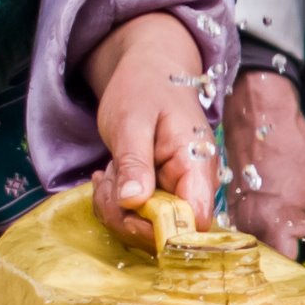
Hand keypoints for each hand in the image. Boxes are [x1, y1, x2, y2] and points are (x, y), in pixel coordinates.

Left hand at [84, 12, 219, 247]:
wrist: (149, 71)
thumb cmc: (145, 87)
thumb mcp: (132, 121)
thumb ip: (135, 162)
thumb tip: (133, 203)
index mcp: (197, 167)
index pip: (194, 221)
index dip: (161, 230)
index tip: (128, 209)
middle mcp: (192, 188)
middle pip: (165, 233)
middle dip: (126, 215)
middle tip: (107, 180)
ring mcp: (175, 194)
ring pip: (145, 229)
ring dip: (115, 208)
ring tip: (109, 171)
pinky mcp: (158, 197)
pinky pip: (135, 218)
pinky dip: (114, 204)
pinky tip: (109, 177)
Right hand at [222, 70, 304, 284]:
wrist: (262, 119)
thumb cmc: (298, 155)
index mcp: (269, 235)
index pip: (289, 284)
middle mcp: (244, 237)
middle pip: (270, 277)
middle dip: (294, 281)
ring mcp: (235, 228)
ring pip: (261, 261)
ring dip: (283, 262)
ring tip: (303, 259)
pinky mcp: (233, 219)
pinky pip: (253, 245)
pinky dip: (271, 247)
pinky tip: (286, 239)